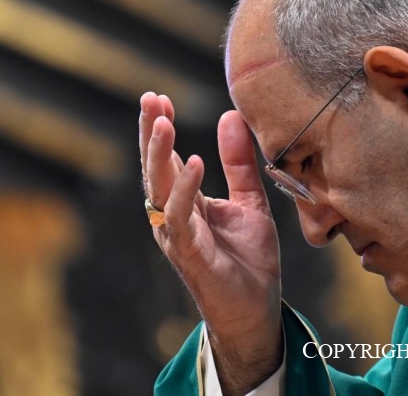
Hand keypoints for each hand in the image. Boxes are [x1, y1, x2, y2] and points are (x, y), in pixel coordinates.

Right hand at [139, 92, 282, 393]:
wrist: (256, 311)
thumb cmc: (248, 260)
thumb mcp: (250, 202)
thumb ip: (239, 163)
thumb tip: (230, 115)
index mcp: (185, 203)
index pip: (165, 159)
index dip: (160, 129)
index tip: (159, 96)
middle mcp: (174, 217)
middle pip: (154, 168)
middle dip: (151, 132)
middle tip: (150, 97)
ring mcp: (178, 236)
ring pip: (158, 189)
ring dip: (158, 154)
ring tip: (164, 120)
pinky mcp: (190, 254)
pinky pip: (181, 217)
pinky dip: (184, 190)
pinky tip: (191, 162)